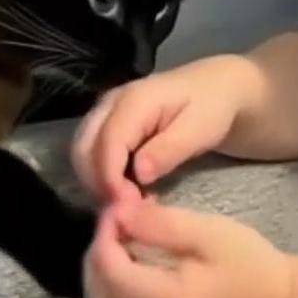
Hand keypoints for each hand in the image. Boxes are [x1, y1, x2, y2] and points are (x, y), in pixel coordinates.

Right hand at [70, 55, 262, 204]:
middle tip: (127, 210)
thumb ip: (169, 150)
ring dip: (97, 182)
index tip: (125, 207)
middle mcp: (111, 102)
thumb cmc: (211, 108)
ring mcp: (105, 111)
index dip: (110, 177)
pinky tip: (127, 190)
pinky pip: (92, 153)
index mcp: (135, 99)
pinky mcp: (106, 123)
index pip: (108, 141)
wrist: (215, 87)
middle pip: (83, 148)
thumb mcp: (200, 130)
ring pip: (82, 153)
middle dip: (98, 183)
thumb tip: (138, 173)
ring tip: (129, 202)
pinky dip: (102, 176)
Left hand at [83, 198, 291, 297]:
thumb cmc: (248, 264)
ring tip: (123, 241)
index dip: (104, 236)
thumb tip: (117, 213)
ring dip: (101, 273)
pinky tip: (131, 266)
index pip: (110, 273)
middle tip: (118, 223)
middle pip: (97, 295)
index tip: (117, 209)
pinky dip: (113, 291)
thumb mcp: (208, 232)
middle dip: (98, 254)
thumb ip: (159, 224)